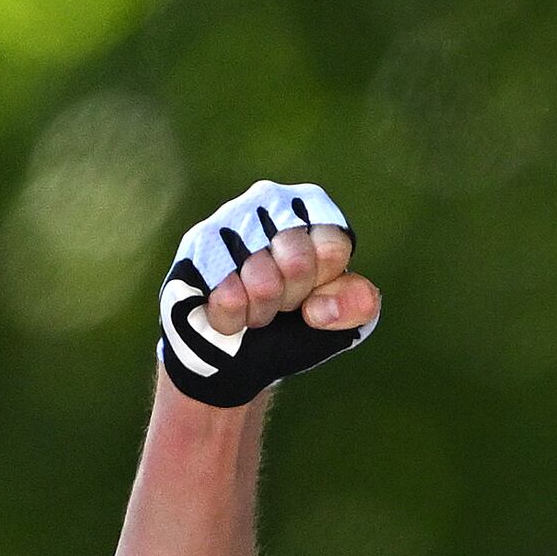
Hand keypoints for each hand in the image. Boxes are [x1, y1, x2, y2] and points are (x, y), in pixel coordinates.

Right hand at [158, 182, 381, 406]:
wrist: (233, 354)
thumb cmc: (291, 325)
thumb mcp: (341, 321)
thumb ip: (358, 305)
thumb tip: (320, 307)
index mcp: (310, 210)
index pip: (332, 247)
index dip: (322, 284)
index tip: (311, 290)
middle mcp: (269, 201)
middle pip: (298, 262)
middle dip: (290, 298)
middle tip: (279, 301)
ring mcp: (230, 218)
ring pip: (262, 280)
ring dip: (261, 312)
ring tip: (252, 306)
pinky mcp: (197, 246)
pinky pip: (228, 293)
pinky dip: (234, 318)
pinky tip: (229, 314)